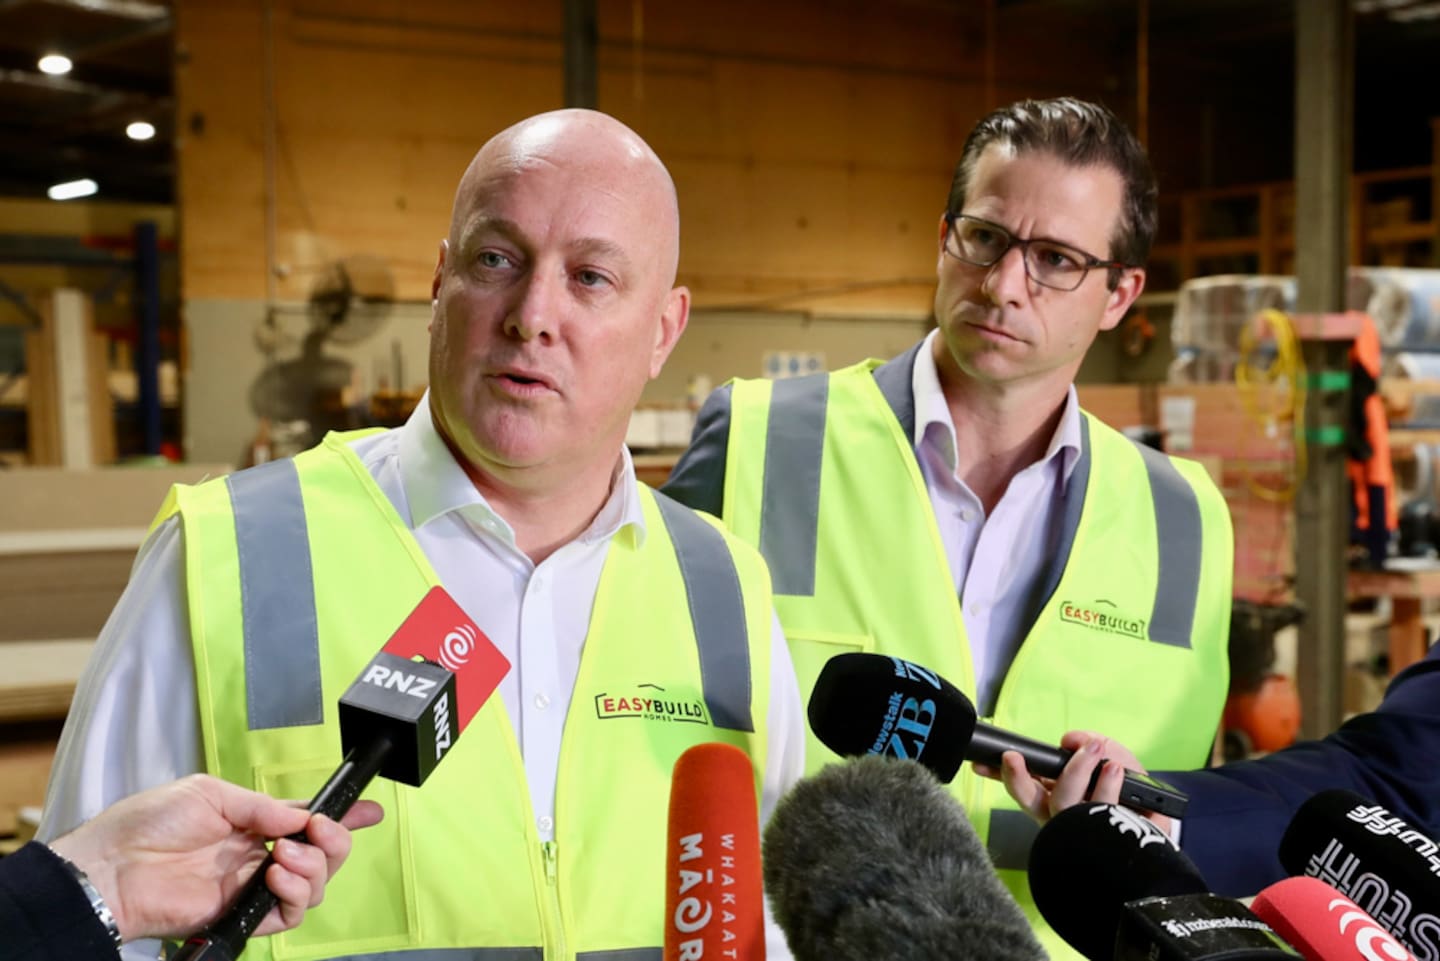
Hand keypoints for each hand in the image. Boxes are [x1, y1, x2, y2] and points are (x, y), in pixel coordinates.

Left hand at [48, 774, 383, 941]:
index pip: (308, 821)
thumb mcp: (210, 794)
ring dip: (313, 868)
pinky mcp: (241, 916)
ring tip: (285, 856)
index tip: (370, 810)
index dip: (343, 817)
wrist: (113, 866)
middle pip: (323, 857)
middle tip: (324, 830)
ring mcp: (252, 888)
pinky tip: (277, 878)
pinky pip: (288, 915)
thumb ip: (261, 807)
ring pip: (314, 888)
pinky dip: (295, 896)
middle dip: (336, 841)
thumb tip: (301, 815)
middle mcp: (260, 856)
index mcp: (254, 824)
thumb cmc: (149, 824)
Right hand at [972, 730, 1173, 835]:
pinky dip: (1108, 786)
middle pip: (1031, 802)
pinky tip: (1116, 771)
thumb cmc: (1125, 794)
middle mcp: (1061, 819)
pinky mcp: (1108, 840)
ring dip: (1078, 772)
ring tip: (1098, 751)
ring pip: (1065, 805)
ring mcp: (1081, 831)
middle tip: (1029, 755)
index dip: (1007, 774)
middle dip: (1023, 778)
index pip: (1021, 787)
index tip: (999, 758)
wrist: (1156, 833)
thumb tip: (1071, 740)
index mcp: (1054, 800)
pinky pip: (1102, 814)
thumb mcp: (1110, 759)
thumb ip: (1088, 745)